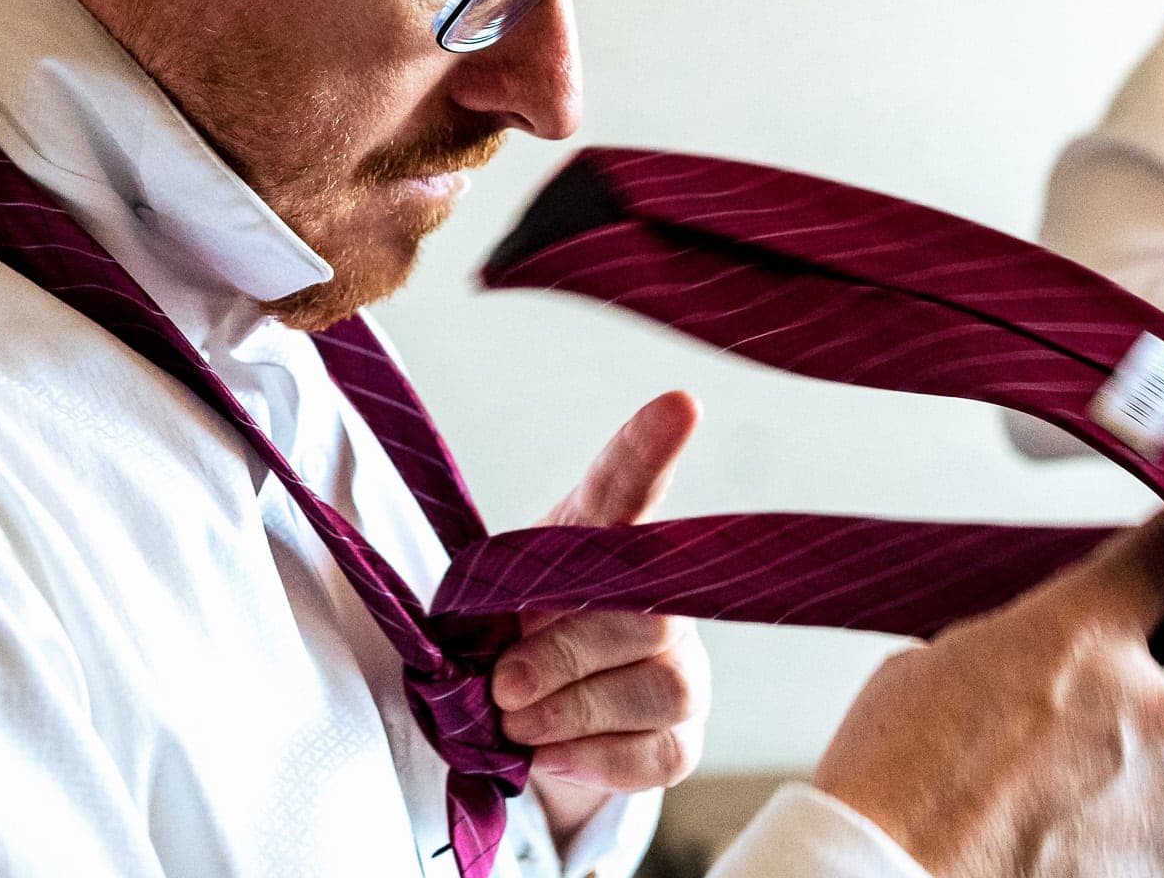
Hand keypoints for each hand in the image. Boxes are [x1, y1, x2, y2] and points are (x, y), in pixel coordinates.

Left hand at [497, 392, 711, 844]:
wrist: (519, 716)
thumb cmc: (501, 642)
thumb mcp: (480, 607)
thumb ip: (487, 616)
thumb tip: (503, 673)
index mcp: (595, 544)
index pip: (627, 486)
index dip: (651, 447)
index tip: (680, 403)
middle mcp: (656, 598)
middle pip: (639, 614)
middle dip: (560, 657)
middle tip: (502, 686)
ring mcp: (681, 666)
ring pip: (658, 685)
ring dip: (572, 711)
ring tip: (517, 723)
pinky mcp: (682, 734)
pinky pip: (660, 751)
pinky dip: (595, 760)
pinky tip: (553, 754)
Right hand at [813, 510, 1163, 877]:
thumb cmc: (889, 783)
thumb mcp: (932, 670)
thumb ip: (1018, 660)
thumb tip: (1046, 682)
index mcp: (1084, 636)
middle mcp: (1153, 710)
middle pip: (1145, 703)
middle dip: (1103, 729)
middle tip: (1026, 769)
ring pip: (1159, 790)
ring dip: (1114, 807)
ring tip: (1030, 834)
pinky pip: (1163, 858)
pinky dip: (1122, 864)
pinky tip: (1050, 867)